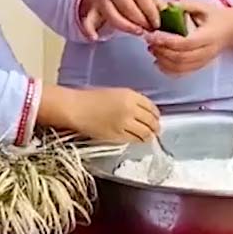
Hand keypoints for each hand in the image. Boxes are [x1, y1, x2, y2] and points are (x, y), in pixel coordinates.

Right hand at [45, 85, 159, 142]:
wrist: (76, 108)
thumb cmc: (92, 98)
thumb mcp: (115, 93)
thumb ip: (131, 101)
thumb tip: (143, 112)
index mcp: (130, 95)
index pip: (151, 107)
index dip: (156, 114)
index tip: (156, 118)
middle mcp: (130, 109)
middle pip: (151, 121)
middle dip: (155, 126)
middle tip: (155, 129)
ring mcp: (125, 123)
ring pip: (145, 132)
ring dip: (149, 135)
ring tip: (148, 136)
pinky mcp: (118, 136)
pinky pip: (134, 139)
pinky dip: (139, 140)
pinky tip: (137, 139)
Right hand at [79, 0, 163, 39]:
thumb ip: (155, 2)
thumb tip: (172, 12)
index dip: (151, 11)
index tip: (158, 24)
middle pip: (127, 7)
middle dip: (140, 21)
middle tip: (150, 31)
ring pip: (112, 15)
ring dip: (126, 26)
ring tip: (137, 32)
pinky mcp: (91, 10)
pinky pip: (88, 21)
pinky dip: (90, 30)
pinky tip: (95, 38)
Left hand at [146, 0, 232, 75]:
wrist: (232, 29)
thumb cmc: (217, 17)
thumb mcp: (202, 6)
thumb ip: (184, 5)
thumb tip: (166, 5)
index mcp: (209, 35)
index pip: (186, 43)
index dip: (167, 41)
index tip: (153, 35)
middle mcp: (207, 51)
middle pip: (181, 58)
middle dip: (162, 51)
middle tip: (150, 41)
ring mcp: (204, 60)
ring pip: (181, 68)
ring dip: (163, 61)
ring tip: (153, 49)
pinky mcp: (200, 66)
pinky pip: (183, 73)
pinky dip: (168, 70)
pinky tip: (158, 63)